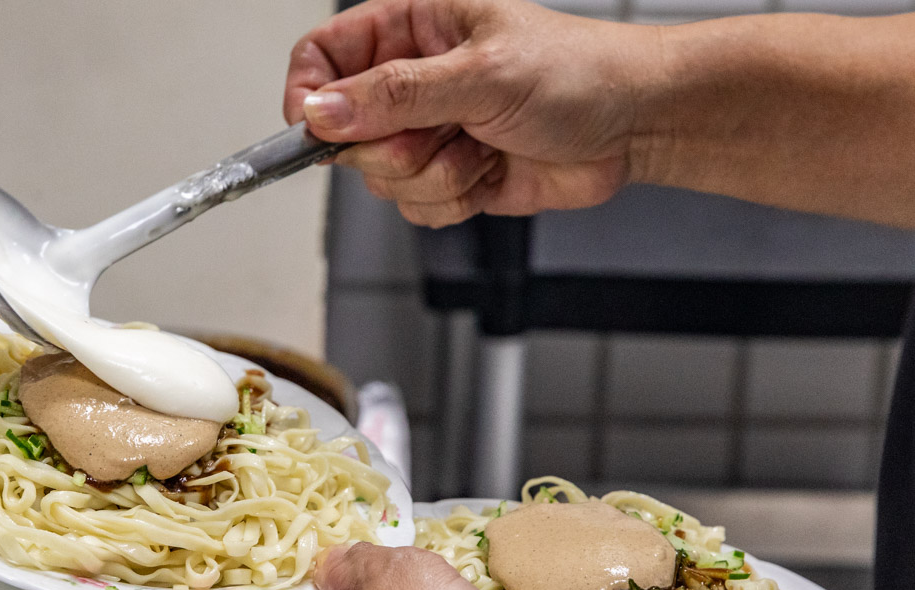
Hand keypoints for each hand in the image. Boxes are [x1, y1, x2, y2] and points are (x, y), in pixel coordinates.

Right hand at [285, 0, 658, 224]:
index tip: (320, 130)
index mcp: (410, 27)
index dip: (310, 97)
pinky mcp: (447, 176)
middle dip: (395, 148)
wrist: (633, 126)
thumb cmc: (578, 73)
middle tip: (443, 130)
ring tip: (481, 145)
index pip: (321, 58)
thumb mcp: (481, 74)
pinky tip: (489, 171)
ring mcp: (428, 131)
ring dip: (434, 176)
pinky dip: (451, 200)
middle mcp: (411, 80)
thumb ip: (395, 94)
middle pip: (345, 132)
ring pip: (381, 179)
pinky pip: (414, 208)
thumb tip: (323, 110)